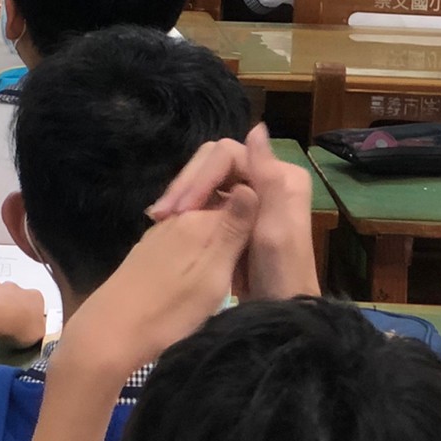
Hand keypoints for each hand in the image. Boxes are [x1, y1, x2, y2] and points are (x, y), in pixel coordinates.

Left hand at [0, 279, 47, 346]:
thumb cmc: (17, 327)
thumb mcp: (37, 335)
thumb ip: (39, 329)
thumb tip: (37, 328)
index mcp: (34, 297)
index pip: (36, 303)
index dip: (30, 315)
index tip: (24, 326)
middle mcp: (15, 286)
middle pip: (15, 295)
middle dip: (11, 306)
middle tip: (6, 323)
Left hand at [56, 187, 259, 384]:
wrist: (112, 332)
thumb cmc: (170, 310)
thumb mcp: (212, 275)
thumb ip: (231, 232)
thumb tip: (250, 185)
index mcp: (197, 221)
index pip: (241, 203)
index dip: (260, 221)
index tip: (275, 246)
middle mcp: (176, 220)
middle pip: (219, 217)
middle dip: (239, 236)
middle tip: (256, 268)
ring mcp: (159, 236)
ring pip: (202, 233)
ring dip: (219, 250)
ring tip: (234, 278)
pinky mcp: (148, 254)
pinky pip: (184, 246)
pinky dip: (199, 259)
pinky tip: (203, 280)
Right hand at [146, 126, 319, 299]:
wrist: (282, 313)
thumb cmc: (280, 275)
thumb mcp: (274, 228)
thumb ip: (266, 178)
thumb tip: (257, 127)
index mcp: (281, 177)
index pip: (227, 155)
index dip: (200, 177)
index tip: (181, 209)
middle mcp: (268, 179)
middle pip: (213, 163)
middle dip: (186, 185)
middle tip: (161, 214)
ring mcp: (250, 196)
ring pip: (205, 179)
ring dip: (181, 195)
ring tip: (159, 218)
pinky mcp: (234, 213)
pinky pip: (204, 197)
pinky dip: (185, 206)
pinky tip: (167, 221)